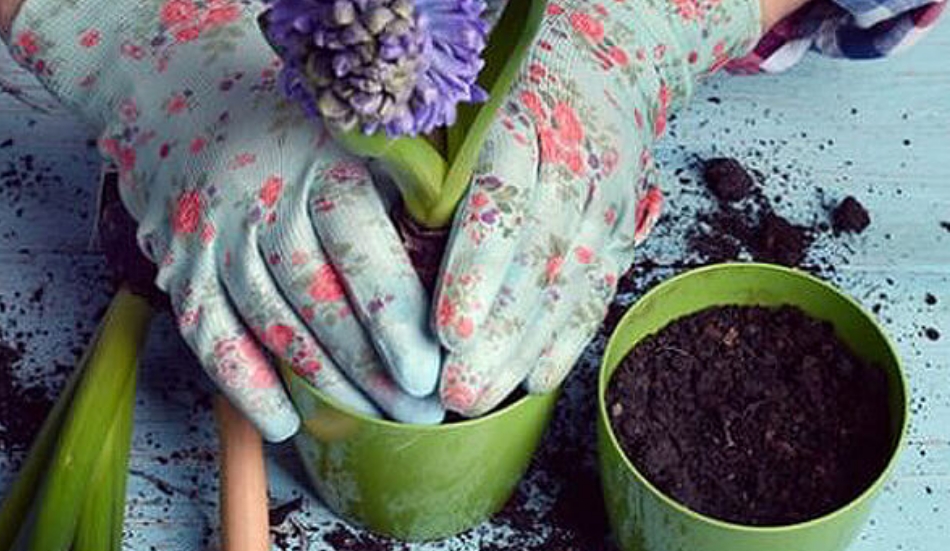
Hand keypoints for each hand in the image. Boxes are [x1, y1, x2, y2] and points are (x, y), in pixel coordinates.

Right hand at [9, 0, 443, 439]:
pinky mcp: (177, 266)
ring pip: (272, 327)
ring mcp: (211, 239)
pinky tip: (284, 424)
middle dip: (372, 369)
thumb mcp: (345, 128)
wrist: (169, 84)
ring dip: (325, 384)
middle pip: (319, 302)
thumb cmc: (282, 115)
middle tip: (419, 413)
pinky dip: (245, 386)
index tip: (429, 371)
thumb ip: (394, 186)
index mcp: (316, 165)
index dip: (395, 320)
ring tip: (375, 420)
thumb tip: (453, 260)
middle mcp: (260, 203)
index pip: (360, 254)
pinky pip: (209, 338)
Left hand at [433, 0, 762, 415]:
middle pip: (540, 256)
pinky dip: (568, 340)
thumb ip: (432, 172)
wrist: (604, 71)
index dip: (477, 268)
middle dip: (498, 331)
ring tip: (480, 398)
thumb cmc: (510, 100)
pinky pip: (598, 292)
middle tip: (455, 389)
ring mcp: (607, 200)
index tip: (447, 328)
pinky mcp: (623, 231)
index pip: (502, 200)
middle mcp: (574, 161)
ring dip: (526, 348)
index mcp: (522, 124)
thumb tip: (377, 251)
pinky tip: (535, 380)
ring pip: (571, 282)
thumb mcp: (466, 113)